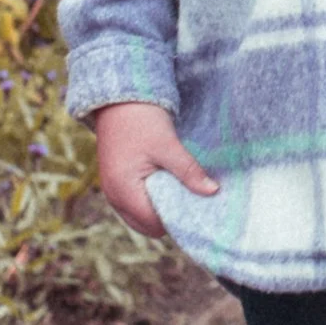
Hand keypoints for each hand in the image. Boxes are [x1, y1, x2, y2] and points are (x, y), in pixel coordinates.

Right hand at [94, 101, 218, 237]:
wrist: (119, 99)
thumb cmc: (142, 120)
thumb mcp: (168, 146)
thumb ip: (189, 172)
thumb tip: (213, 192)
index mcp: (124, 191)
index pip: (155, 224)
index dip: (177, 218)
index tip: (198, 206)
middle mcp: (113, 196)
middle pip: (147, 226)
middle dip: (169, 217)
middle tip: (191, 199)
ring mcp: (112, 190)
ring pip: (140, 216)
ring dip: (159, 209)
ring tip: (180, 190)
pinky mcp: (115, 181)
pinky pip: (134, 203)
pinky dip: (150, 200)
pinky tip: (167, 184)